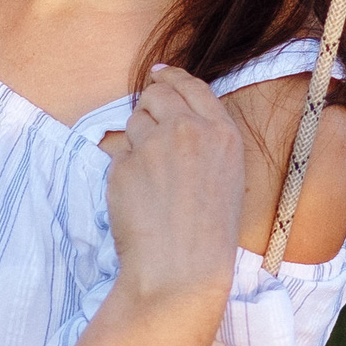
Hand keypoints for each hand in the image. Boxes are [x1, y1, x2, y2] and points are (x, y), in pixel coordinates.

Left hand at [100, 65, 244, 315]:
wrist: (182, 271)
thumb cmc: (209, 234)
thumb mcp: (227, 176)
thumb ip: (206, 139)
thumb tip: (172, 110)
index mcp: (222, 134)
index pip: (192, 85)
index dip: (171, 76)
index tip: (158, 74)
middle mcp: (188, 131)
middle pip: (157, 94)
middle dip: (150, 105)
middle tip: (151, 132)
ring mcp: (153, 146)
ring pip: (134, 120)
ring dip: (137, 139)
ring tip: (153, 179)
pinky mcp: (123, 165)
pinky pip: (118, 153)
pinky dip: (125, 170)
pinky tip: (139, 198)